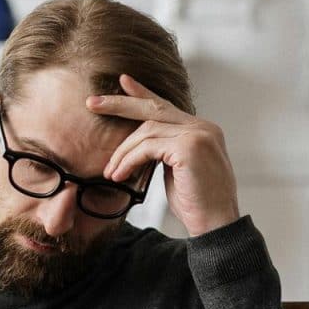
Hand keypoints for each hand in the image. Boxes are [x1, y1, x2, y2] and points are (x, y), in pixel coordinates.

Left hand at [87, 73, 239, 236]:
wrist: (217, 226)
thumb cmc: (197, 205)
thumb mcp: (177, 172)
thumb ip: (164, 153)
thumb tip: (140, 149)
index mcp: (202, 130)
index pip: (167, 106)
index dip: (143, 94)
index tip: (123, 83)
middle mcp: (203, 127)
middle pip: (155, 108)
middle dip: (120, 103)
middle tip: (92, 102)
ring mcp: (199, 134)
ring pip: (147, 130)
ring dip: (123, 151)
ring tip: (110, 171)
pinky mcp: (189, 147)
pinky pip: (148, 147)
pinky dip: (129, 160)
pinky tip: (120, 174)